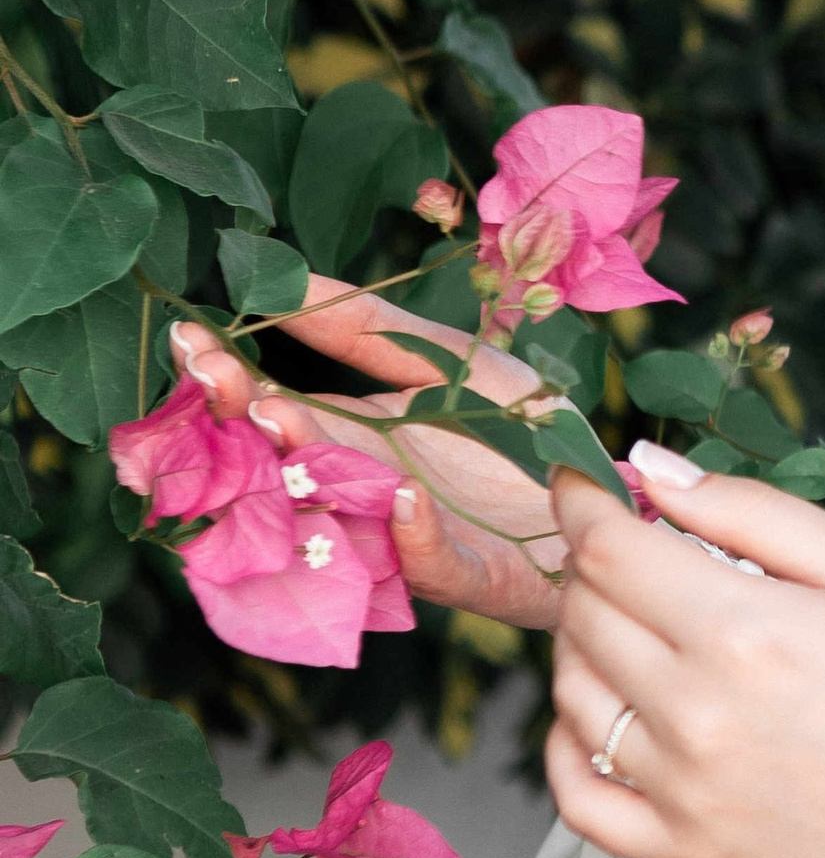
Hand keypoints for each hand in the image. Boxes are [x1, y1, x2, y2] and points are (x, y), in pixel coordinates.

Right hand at [172, 285, 568, 633]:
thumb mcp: (441, 357)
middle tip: (223, 380)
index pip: (269, 410)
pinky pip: (432, 563)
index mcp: (350, 440)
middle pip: (285, 464)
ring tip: (280, 418)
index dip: (228, 379)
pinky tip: (406, 495)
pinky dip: (415, 535)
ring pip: (338, 519)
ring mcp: (409, 540)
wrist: (601, 493)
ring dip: (307, 472)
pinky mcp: (469, 574)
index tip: (191, 338)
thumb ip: (363, 325)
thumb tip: (279, 282)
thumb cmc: (519, 426)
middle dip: (246, 420)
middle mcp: (362, 494)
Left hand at [543, 459, 824, 857]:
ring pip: (574, 696)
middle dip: (595, 565)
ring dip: (585, 645)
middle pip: (584, 614)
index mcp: (745, 630)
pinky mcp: (690, 851)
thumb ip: (754, 512)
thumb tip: (651, 469)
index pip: (607, 549)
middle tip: (636, 552)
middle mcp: (698, 714)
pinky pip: (580, 798)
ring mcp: (686, 792)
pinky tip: (602, 716)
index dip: (583, 501)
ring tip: (639, 627)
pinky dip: (567, 748)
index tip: (585, 483)